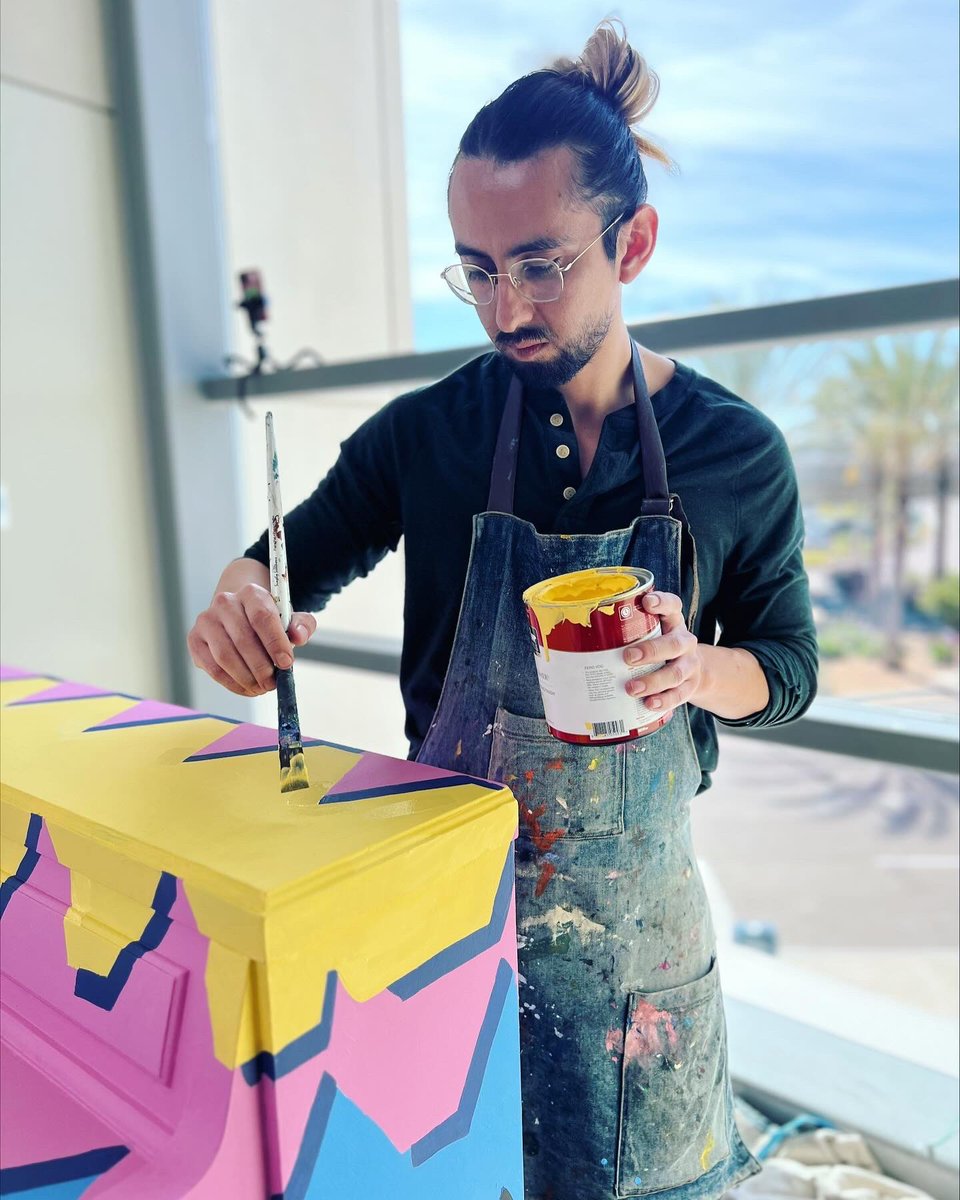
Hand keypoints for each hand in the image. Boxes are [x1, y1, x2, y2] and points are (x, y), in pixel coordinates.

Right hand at [187, 583, 316, 696]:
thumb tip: (298, 636)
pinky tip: (246, 688)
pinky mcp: (195, 639)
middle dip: (262, 667)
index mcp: (251, 593)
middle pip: (243, 640)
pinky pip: (213, 668)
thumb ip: (301, 625)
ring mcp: (206, 620)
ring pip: (226, 656)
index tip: (286, 664)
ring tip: (261, 687)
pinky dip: (232, 683)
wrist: (238, 615)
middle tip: (273, 684)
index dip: (275, 643)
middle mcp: (225, 602)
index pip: (262, 617)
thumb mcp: (288, 618)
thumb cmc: (266, 621)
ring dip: (246, 678)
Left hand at [623, 590, 702, 713]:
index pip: (673, 606)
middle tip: (628, 657)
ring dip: (653, 681)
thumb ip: (625, 631)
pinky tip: (649, 704)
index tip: (647, 602)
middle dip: (651, 651)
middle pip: (674, 644)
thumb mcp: (650, 633)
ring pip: (675, 673)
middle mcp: (684, 642)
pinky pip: (679, 695)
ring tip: (632, 689)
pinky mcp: (690, 686)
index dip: (662, 602)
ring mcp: (689, 665)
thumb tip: (575, 638)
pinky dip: (664, 701)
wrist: (692, 671)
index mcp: (673, 623)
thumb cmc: (659, 647)